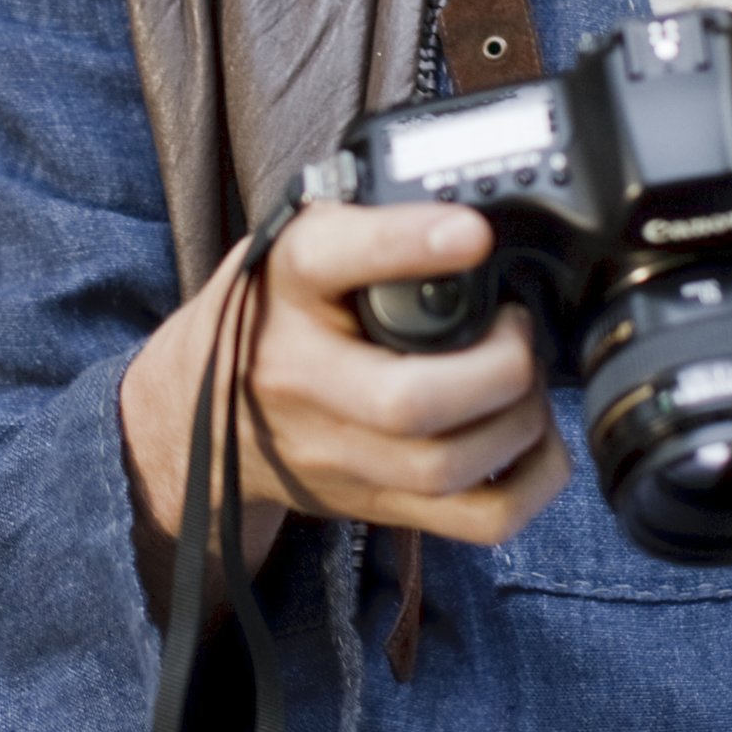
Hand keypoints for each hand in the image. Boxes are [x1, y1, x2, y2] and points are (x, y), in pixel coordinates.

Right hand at [118, 201, 569, 579]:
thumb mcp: (297, 243)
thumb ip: (367, 219)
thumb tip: (470, 212)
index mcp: (284, 286)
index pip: (327, 258)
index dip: (405, 246)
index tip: (471, 232)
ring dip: (518, 422)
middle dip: (498, 366)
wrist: (200, 416)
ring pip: (446, 467)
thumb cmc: (272, 315)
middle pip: (406, 401)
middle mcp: (302, 377)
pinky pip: (476, 520)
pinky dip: (531, 482)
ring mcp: (338, 454)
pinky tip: (532, 440)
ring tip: (524, 382)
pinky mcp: (375, 503)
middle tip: (516, 329)